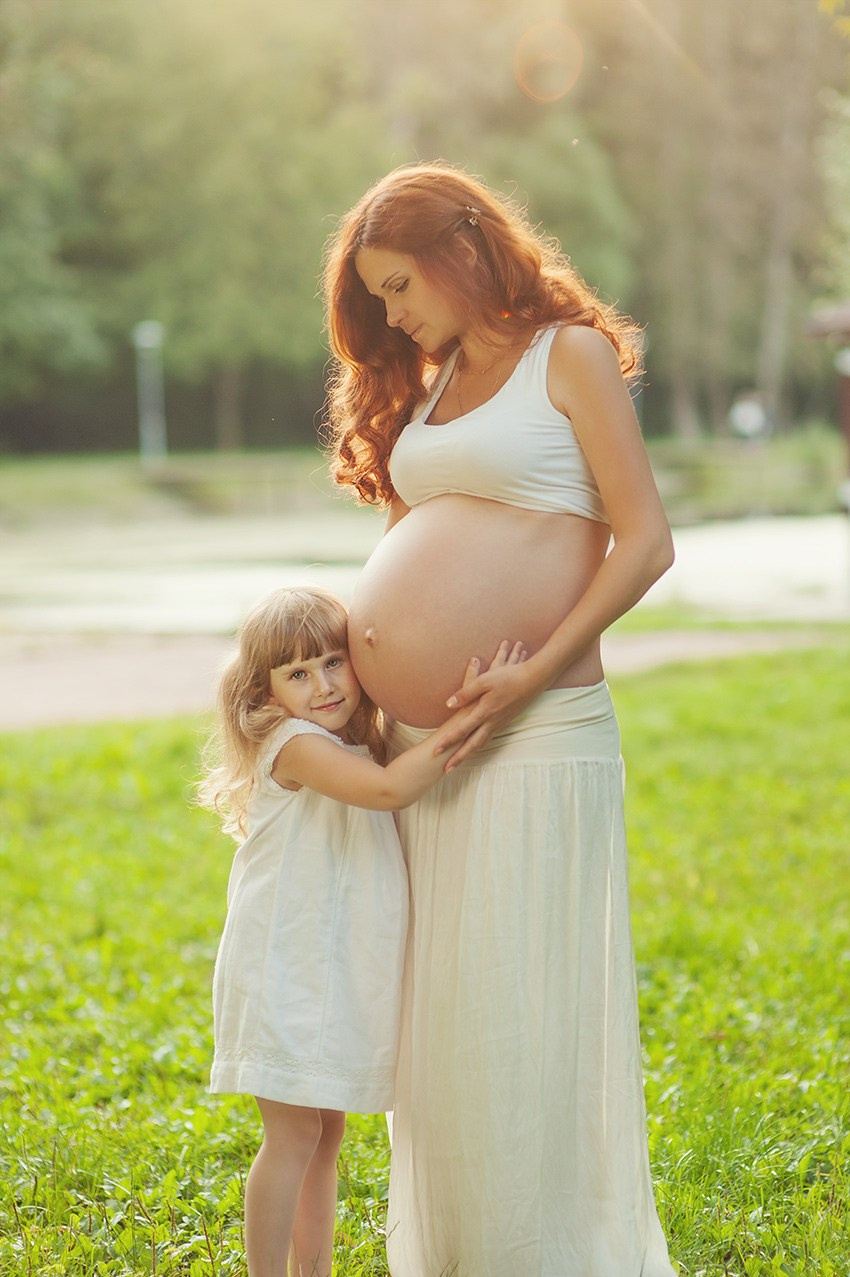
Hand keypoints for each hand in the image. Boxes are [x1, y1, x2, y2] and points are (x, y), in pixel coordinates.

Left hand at [434, 640, 536, 771]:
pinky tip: (476, 745)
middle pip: (472, 745)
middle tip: (446, 770)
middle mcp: (492, 721)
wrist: (534, 680)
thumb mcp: (485, 680)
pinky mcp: (505, 721)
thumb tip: (448, 704)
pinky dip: (479, 745)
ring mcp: (500, 723)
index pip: (462, 730)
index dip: (448, 741)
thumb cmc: (508, 677)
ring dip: (469, 753)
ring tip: (459, 761)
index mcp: (485, 712)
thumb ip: (466, 693)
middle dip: (458, 758)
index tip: (436, 751)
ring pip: (482, 743)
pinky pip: (489, 737)